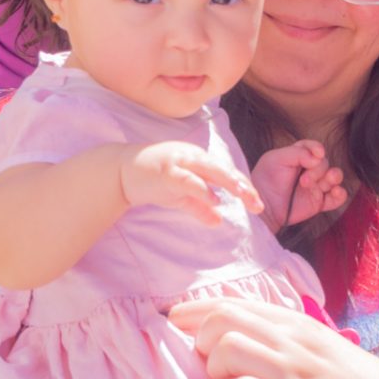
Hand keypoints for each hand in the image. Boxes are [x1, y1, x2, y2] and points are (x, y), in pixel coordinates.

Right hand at [118, 140, 262, 225]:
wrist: (120, 171)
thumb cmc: (154, 180)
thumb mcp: (180, 196)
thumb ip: (199, 207)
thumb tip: (217, 221)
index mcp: (200, 161)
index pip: (227, 173)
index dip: (244, 187)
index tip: (258, 204)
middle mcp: (193, 157)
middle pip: (224, 170)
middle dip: (242, 186)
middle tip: (257, 202)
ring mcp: (180, 161)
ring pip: (209, 169)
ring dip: (227, 180)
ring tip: (242, 193)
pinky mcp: (166, 170)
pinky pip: (187, 179)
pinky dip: (201, 187)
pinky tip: (213, 198)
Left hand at [169, 298, 378, 378]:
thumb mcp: (328, 352)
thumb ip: (292, 344)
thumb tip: (251, 342)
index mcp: (301, 328)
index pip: (239, 304)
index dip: (199, 309)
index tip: (175, 318)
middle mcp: (293, 344)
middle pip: (225, 319)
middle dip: (199, 336)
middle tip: (200, 360)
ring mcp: (292, 376)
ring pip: (226, 349)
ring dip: (213, 370)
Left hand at [249, 140, 347, 232]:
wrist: (262, 206)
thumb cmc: (265, 179)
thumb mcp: (275, 159)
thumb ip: (297, 153)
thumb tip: (318, 157)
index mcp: (299, 156)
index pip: (314, 148)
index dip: (317, 149)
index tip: (318, 153)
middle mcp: (310, 170)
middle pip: (325, 163)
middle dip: (318, 170)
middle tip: (304, 180)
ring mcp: (316, 186)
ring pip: (335, 177)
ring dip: (333, 178)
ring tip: (323, 184)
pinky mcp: (319, 202)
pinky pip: (337, 198)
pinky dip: (340, 195)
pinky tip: (335, 192)